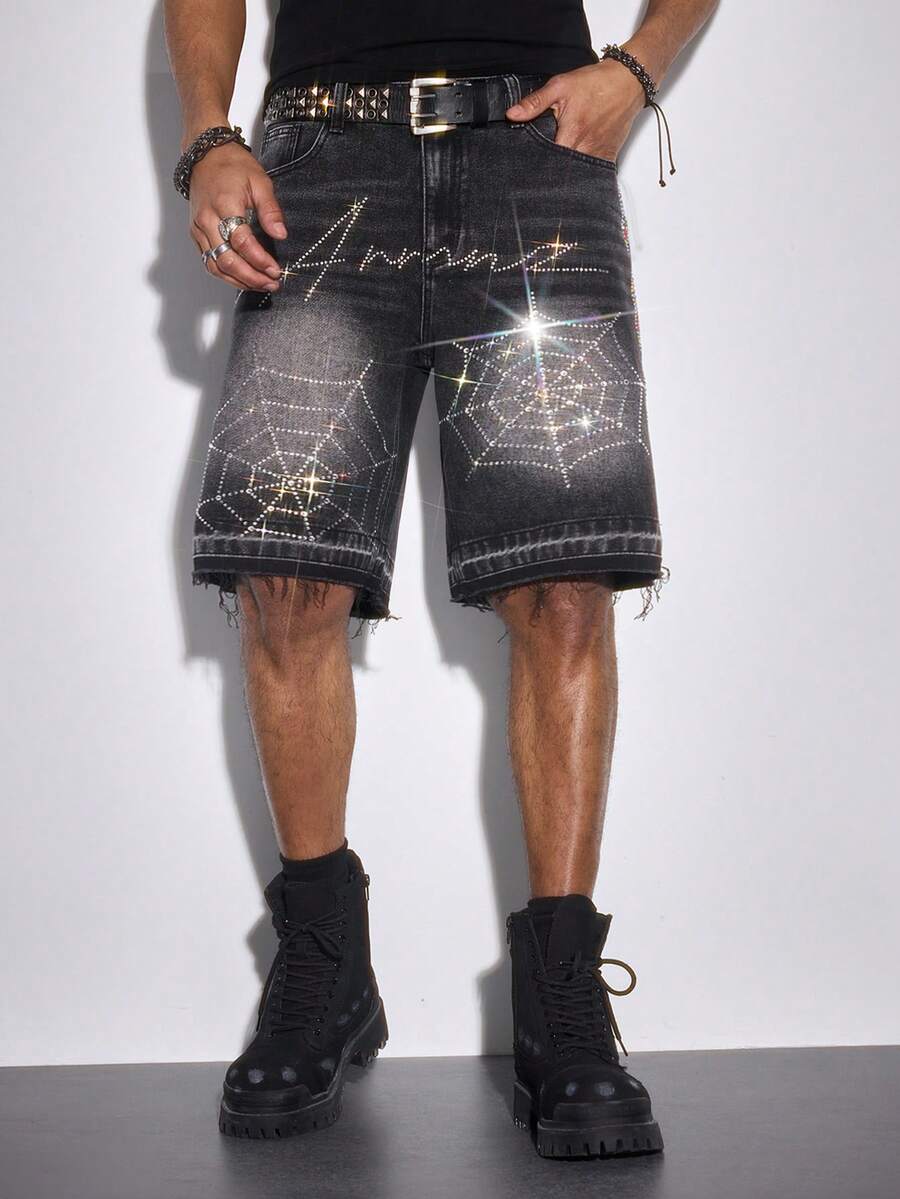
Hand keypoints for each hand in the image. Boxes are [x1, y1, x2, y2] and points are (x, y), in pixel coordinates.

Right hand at [188, 141, 287, 291]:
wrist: (206, 155)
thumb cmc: (232, 165)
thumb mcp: (260, 182)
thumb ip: (270, 210)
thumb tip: (281, 234)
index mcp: (224, 204)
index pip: (242, 242)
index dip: (260, 260)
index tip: (275, 269)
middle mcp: (207, 220)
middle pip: (227, 260)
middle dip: (251, 277)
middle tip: (271, 283)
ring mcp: (199, 229)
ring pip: (215, 266)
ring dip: (239, 281)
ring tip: (260, 285)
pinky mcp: (196, 234)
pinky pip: (209, 261)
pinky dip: (226, 274)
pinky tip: (243, 278)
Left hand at [506, 61, 645, 161]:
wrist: (628, 80)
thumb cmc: (596, 82)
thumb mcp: (560, 86)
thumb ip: (535, 103)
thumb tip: (512, 114)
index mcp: (571, 135)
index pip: (549, 161)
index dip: (538, 165)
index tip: (530, 169)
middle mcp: (585, 148)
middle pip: (563, 170)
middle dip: (552, 171)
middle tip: (540, 174)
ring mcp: (598, 154)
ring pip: (579, 173)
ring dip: (568, 172)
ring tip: (557, 171)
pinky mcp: (609, 155)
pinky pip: (594, 170)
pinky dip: (584, 171)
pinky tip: (575, 167)